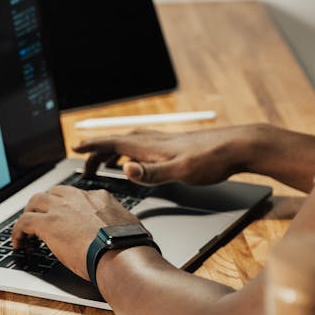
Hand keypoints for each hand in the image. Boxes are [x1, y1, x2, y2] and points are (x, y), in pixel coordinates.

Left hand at [11, 185, 139, 279]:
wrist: (121, 255)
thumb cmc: (130, 248)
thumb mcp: (131, 228)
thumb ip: (122, 226)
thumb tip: (126, 233)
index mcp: (100, 198)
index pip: (78, 197)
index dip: (69, 208)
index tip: (66, 219)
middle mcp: (79, 198)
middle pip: (54, 193)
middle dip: (45, 204)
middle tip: (41, 218)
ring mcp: (61, 209)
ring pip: (35, 202)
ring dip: (29, 214)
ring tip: (26, 230)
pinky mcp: (47, 223)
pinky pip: (23, 222)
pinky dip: (17, 232)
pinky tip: (18, 243)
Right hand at [73, 126, 248, 184]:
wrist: (239, 147)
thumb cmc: (212, 160)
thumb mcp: (181, 171)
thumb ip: (152, 173)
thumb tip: (125, 170)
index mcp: (151, 147)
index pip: (113, 143)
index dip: (93, 146)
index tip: (75, 148)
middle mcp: (155, 141)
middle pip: (117, 143)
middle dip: (97, 153)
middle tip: (84, 169)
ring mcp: (165, 144)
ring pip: (130, 145)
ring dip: (112, 154)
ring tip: (103, 167)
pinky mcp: (176, 149)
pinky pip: (143, 149)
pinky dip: (131, 155)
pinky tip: (138, 164)